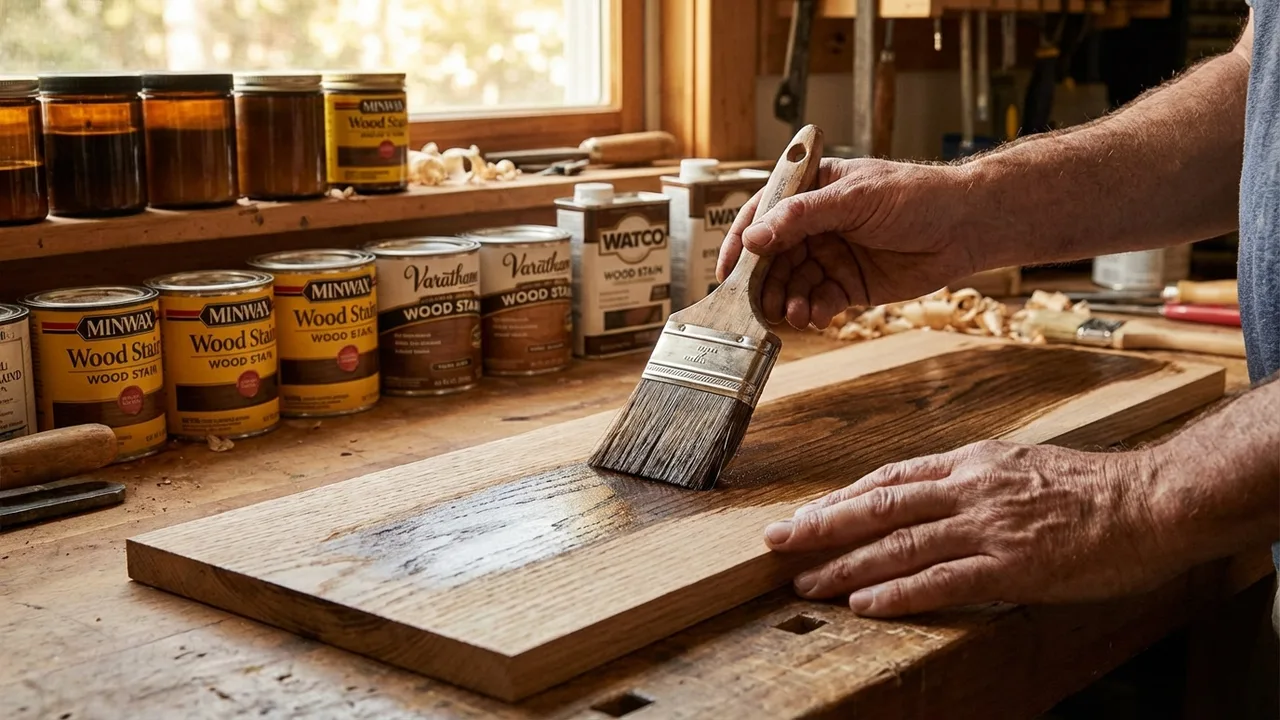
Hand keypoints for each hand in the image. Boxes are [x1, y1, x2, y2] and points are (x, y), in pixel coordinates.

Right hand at [717, 158, 981, 329]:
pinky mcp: (850, 285)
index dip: (739, 243)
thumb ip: (800, 217)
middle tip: (759, 303)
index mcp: (811, 191)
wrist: (965, 227)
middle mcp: (815, 225)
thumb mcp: (853, 199)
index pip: (762, 215)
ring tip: (794, 312)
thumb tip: (753, 237)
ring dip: (788, 300)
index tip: (725, 271)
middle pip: (772, 257)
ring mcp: (831, 256)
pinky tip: (815, 316)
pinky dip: (813, 311)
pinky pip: (819, 302)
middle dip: (763, 282)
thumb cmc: (915, 196)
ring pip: (793, 284)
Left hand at [762, 440, 1179, 616]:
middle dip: (821, 525)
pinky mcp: (1012, 565)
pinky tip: (864, 603)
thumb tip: (932, 495)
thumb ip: (973, 480)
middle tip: (776, 542)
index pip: (889, 478)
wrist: (1153, 501)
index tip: (806, 514)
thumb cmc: (1093, 488)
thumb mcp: (1020, 465)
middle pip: (878, 506)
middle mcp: (970, 488)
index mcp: (972, 462)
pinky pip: (942, 580)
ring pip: (899, 543)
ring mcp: (989, 526)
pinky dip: (898, 592)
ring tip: (806, 582)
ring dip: (846, 564)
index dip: (841, 498)